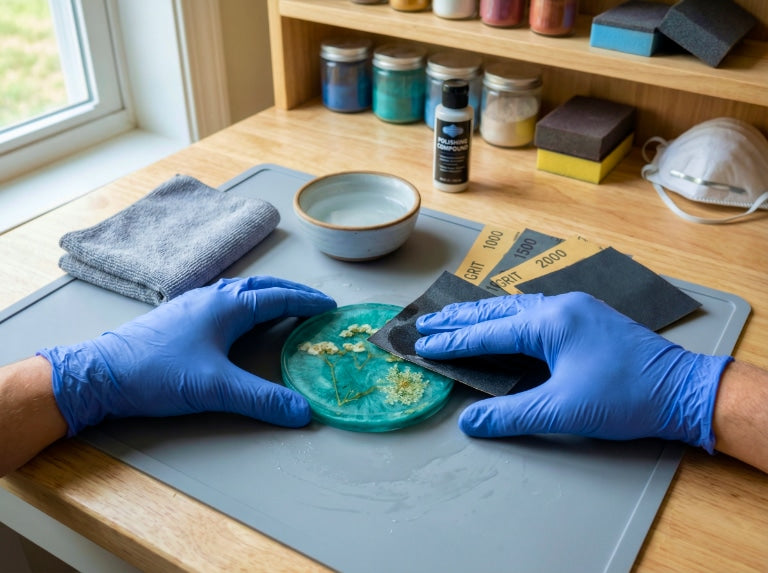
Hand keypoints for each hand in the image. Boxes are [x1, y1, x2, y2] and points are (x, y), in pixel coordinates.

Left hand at [38, 276, 335, 434]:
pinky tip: (241, 317)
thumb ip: (262, 400)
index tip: (331, 307)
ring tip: (285, 306)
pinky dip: (246, 302)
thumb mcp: (215, 388)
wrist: (101, 372)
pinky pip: (225, 298)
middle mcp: (213, 296)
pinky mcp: (181, 314)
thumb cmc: (158, 373)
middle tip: (315, 304)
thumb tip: (303, 412)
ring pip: (242, 290)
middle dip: (292, 293)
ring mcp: (194, 302)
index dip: (307, 302)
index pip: (279, 297)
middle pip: (262, 286)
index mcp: (228, 305)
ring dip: (268, 295)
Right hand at [414, 292, 731, 451]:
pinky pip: (535, 310)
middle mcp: (560, 307)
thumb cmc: (626, 396)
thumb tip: (471, 423)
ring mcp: (576, 309)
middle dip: (459, 319)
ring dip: (483, 314)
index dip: (454, 341)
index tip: (424, 343)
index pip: (490, 332)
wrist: (684, 389)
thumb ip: (511, 415)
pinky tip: (502, 318)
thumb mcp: (563, 410)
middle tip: (426, 322)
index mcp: (551, 322)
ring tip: (452, 317)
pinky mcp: (587, 318)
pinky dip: (508, 316)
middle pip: (497, 311)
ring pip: (516, 307)